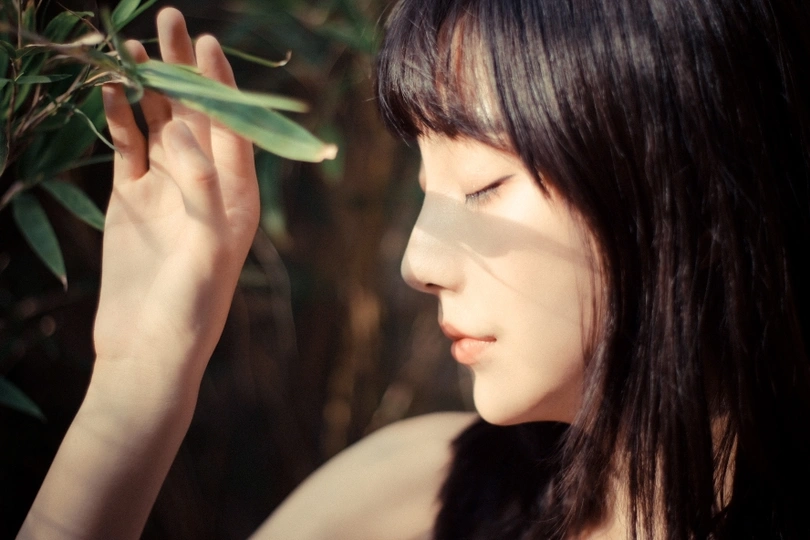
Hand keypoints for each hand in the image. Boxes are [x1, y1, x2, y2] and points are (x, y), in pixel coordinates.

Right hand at [94, 8, 258, 397]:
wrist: (147, 350)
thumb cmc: (192, 308)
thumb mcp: (206, 247)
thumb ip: (200, 189)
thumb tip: (182, 130)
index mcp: (237, 196)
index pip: (233, 128)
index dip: (221, 85)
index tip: (208, 44)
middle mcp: (205, 186)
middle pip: (197, 116)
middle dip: (185, 70)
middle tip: (171, 20)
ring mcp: (166, 190)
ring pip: (159, 126)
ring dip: (149, 87)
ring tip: (133, 44)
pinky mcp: (132, 200)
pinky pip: (127, 150)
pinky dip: (119, 121)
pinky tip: (111, 91)